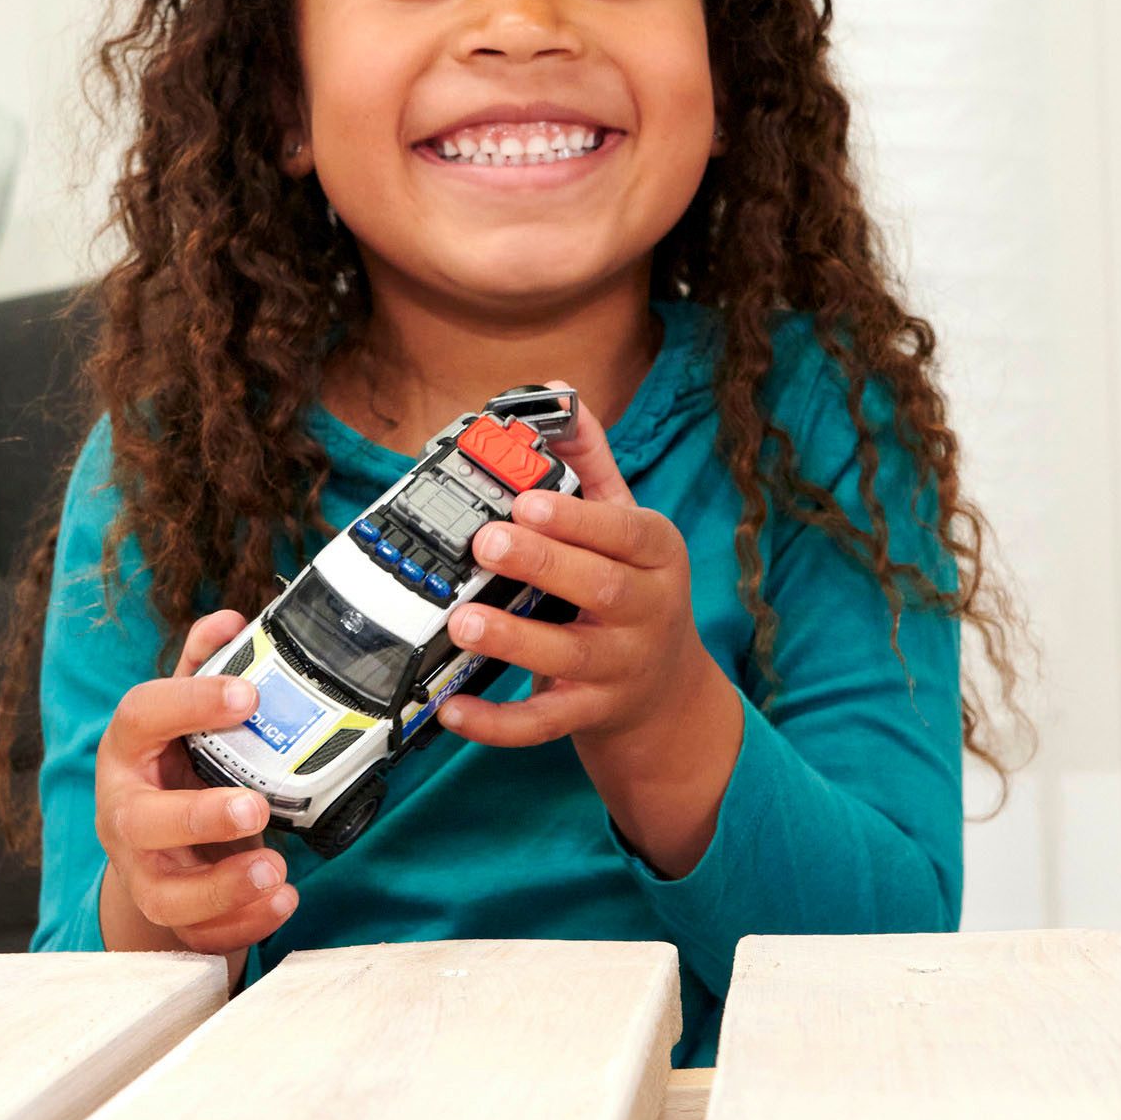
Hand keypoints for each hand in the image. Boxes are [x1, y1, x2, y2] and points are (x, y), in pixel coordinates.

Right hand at [94, 607, 297, 953]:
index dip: (190, 702)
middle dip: (198, 816)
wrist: (158, 846)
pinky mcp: (171, 916)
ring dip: (221, 888)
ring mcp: (143, 871)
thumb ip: (204, 668)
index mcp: (129, 750)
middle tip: (256, 805)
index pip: (140, 717)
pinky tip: (282, 900)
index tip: (247, 694)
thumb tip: (231, 619)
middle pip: (141, 821)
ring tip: (274, 868)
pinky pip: (198, 935)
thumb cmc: (177, 768)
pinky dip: (242, 924)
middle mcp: (125, 813)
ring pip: (164, 894)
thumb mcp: (185, 716)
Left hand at [436, 378, 721, 750]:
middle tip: (484, 544)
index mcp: (656, 555)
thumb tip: (558, 395)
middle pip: (598, 588)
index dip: (576, 519)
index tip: (526, 502)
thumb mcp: (626, 525)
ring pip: (566, 657)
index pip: (624, 532)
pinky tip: (452, 708)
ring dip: (513, 640)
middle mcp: (645, 612)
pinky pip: (542, 724)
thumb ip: (589, 465)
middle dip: (540, 564)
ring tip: (462, 619)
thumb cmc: (634, 588)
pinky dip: (496, 724)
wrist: (668, 692)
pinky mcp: (589, 715)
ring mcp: (618, 669)